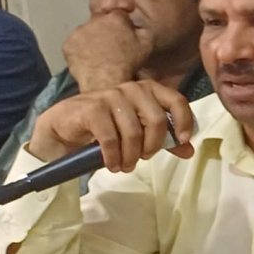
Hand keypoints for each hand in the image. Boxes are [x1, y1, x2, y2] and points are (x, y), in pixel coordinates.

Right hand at [29, 79, 195, 170]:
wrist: (64, 128)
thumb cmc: (106, 129)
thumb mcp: (139, 134)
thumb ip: (164, 140)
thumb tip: (188, 150)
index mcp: (148, 90)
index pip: (176, 99)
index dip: (184, 121)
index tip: (181, 141)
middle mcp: (131, 88)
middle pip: (156, 120)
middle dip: (152, 146)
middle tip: (142, 158)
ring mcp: (111, 96)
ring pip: (133, 133)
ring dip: (130, 156)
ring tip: (124, 165)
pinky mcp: (92, 108)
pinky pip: (111, 139)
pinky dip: (113, 157)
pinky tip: (111, 164)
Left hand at [63, 13, 153, 92]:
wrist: (105, 81)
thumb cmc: (128, 64)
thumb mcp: (147, 45)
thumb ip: (143, 29)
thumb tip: (136, 24)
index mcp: (115, 17)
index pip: (118, 13)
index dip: (121, 24)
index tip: (123, 33)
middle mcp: (95, 20)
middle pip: (100, 21)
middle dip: (106, 31)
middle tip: (111, 48)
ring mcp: (79, 31)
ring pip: (86, 32)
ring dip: (91, 40)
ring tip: (99, 57)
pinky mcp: (68, 44)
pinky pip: (74, 44)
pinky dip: (79, 50)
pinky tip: (88, 61)